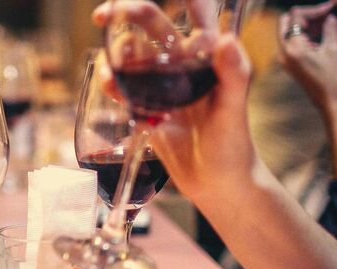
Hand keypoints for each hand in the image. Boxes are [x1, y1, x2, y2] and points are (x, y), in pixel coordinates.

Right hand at [91, 1, 253, 201]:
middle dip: (126, 13)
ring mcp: (163, 85)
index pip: (196, 12)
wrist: (217, 184)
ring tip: (111, 72)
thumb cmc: (234, 146)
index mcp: (207, 56)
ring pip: (132, 55)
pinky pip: (125, 87)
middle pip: (151, 26)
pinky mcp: (148, 106)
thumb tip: (226, 40)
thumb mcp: (234, 110)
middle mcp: (183, 64)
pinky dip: (113, 83)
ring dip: (116, 55)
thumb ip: (233, 74)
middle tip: (102, 15)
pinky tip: (110, 89)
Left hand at [278, 2, 336, 109]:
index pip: (296, 16)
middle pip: (288, 22)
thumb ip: (331, 27)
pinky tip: (323, 33)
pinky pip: (294, 44)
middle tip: (328, 13)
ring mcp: (286, 61)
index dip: (315, 10)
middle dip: (307, 16)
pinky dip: (306, 35)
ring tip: (329, 21)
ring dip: (308, 24)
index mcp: (293, 48)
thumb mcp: (336, 48)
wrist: (335, 106)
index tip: (331, 8)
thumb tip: (330, 16)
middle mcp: (284, 54)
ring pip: (290, 32)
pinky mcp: (292, 66)